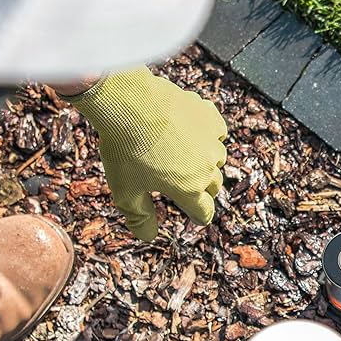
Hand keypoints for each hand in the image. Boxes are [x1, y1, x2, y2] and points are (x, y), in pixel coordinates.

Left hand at [69, 67, 226, 240]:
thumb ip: (140, 219)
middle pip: (213, 187)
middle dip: (200, 188)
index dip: (196, 215)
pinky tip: (192, 132)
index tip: (190, 211)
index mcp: (189, 190)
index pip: (204, 213)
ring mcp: (210, 141)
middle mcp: (206, 168)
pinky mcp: (209, 116)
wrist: (127, 101)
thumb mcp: (125, 192)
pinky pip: (217, 131)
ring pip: (217, 158)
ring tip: (183, 154)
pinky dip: (208, 134)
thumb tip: (149, 238)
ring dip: (204, 161)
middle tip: (180, 181)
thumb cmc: (124, 149)